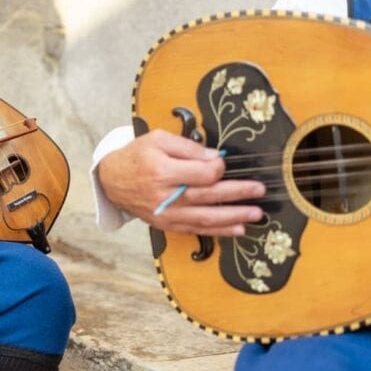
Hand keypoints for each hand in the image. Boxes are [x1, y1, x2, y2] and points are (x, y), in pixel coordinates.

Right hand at [97, 129, 265, 236]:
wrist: (112, 180)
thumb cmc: (136, 156)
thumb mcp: (158, 139)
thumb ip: (188, 147)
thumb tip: (215, 157)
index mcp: (162, 171)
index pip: (203, 173)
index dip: (219, 168)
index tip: (224, 162)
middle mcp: (165, 196)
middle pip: (209, 196)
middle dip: (238, 193)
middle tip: (259, 190)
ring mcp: (166, 214)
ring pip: (206, 218)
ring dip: (234, 217)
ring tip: (255, 213)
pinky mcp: (166, 225)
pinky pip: (196, 230)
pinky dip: (218, 231)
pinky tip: (237, 229)